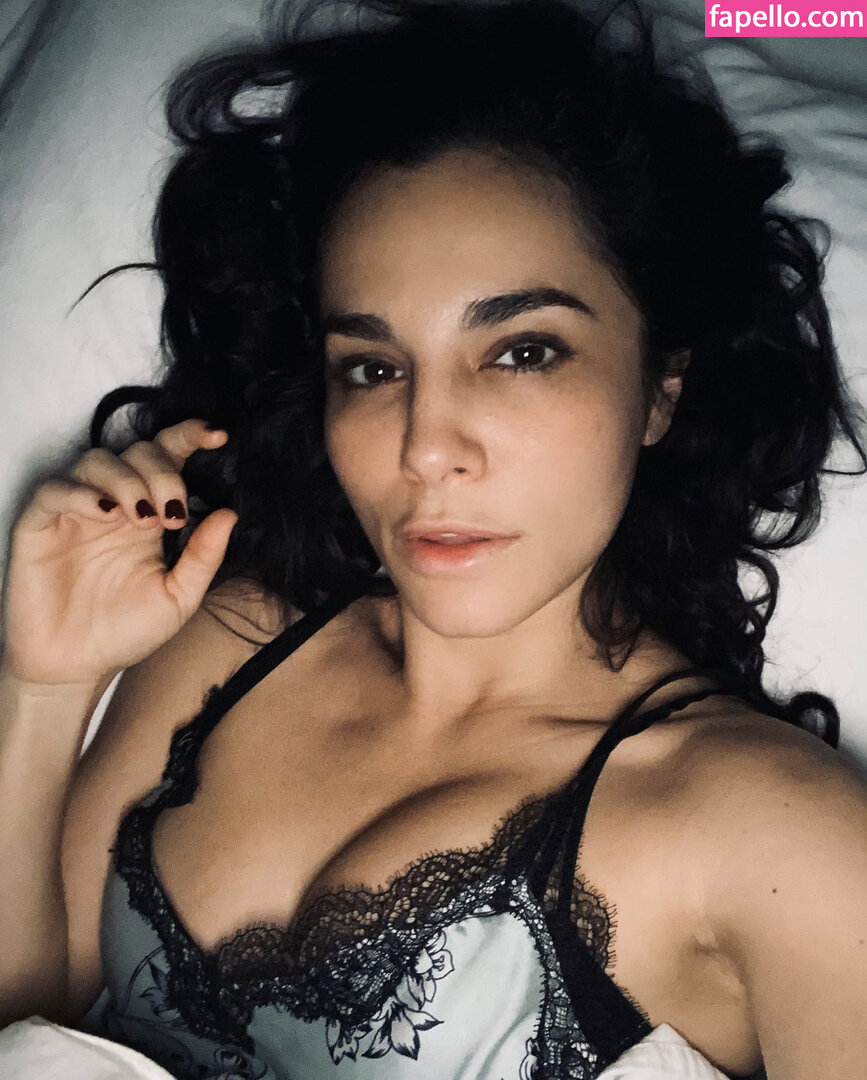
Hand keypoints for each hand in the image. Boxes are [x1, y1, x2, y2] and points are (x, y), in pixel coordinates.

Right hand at [1, 419, 237, 686]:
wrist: (76, 666)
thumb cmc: (126, 630)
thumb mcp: (178, 597)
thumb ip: (204, 556)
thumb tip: (230, 514)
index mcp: (150, 511)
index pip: (169, 456)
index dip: (190, 436)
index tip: (218, 436)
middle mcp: (114, 503)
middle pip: (138, 452)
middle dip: (163, 472)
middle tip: (171, 513)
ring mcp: (76, 511)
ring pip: (98, 460)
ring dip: (128, 480)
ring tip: (142, 517)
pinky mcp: (39, 525)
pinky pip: (56, 490)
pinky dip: (82, 493)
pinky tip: (105, 514)